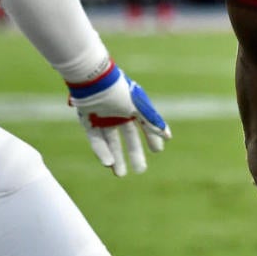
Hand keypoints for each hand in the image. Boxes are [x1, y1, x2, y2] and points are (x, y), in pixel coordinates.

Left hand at [67, 61, 170, 175]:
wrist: (94, 81)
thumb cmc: (120, 91)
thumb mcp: (139, 106)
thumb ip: (152, 121)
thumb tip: (167, 136)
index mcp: (132, 107)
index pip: (144, 125)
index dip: (151, 138)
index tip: (157, 151)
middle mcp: (118, 113)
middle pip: (128, 137)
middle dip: (134, 154)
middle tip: (140, 170)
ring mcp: (103, 118)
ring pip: (111, 142)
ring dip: (116, 157)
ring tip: (120, 174)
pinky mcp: (88, 122)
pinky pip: (96, 139)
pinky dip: (102, 151)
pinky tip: (108, 163)